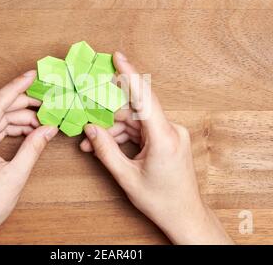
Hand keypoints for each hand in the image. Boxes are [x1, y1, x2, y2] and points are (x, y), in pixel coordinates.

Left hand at [0, 70, 57, 243]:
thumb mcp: (15, 176)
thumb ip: (33, 147)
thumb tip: (49, 128)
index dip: (16, 87)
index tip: (32, 75)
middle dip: (24, 105)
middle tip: (48, 103)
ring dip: (21, 118)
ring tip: (43, 122)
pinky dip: (13, 128)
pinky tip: (30, 130)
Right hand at [80, 52, 232, 244]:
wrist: (185, 215)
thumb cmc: (161, 201)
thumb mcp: (127, 177)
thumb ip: (106, 150)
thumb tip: (90, 128)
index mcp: (164, 137)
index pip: (145, 98)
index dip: (130, 74)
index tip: (117, 57)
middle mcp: (171, 131)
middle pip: (134, 111)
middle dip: (108, 117)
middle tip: (87, 121)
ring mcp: (171, 134)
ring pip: (135, 122)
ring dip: (113, 130)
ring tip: (92, 144)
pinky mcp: (168, 139)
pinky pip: (142, 130)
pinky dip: (124, 136)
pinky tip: (107, 145)